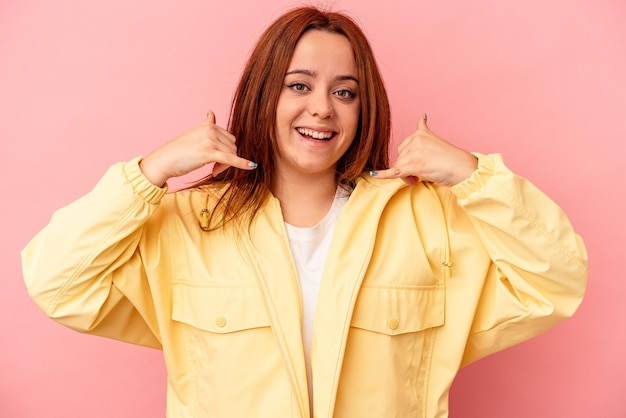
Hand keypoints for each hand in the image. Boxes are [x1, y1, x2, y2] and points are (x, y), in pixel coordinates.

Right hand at [139, 111, 256, 186]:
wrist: (165, 160)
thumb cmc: (179, 150)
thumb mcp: (194, 133)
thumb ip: (206, 124)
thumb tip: (211, 112)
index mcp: (209, 125)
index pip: (229, 138)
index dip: (226, 151)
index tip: (216, 161)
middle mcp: (211, 130)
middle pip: (233, 146)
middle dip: (227, 159)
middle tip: (214, 168)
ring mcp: (210, 141)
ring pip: (232, 154)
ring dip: (224, 166)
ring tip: (212, 170)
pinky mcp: (209, 153)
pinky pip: (231, 159)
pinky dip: (243, 163)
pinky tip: (252, 166)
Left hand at [372, 114, 476, 186]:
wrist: (463, 168)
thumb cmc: (451, 158)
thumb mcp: (435, 140)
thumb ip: (424, 131)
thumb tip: (422, 116)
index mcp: (419, 133)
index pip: (403, 148)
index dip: (409, 160)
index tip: (419, 166)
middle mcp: (415, 139)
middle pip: (399, 157)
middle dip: (406, 168)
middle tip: (419, 176)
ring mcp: (414, 151)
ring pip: (399, 167)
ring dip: (406, 176)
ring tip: (419, 179)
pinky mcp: (413, 165)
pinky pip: (394, 171)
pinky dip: (383, 174)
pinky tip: (373, 174)